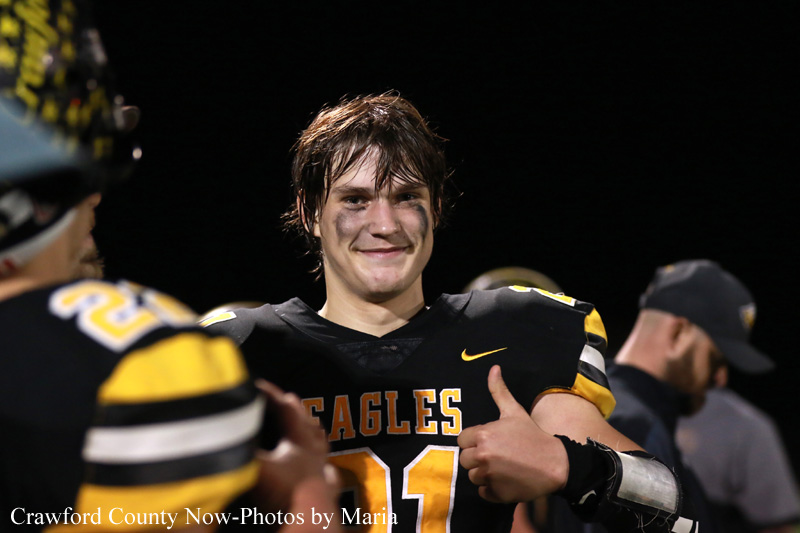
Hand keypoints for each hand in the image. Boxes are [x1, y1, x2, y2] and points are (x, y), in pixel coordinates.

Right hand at [252, 380, 339, 513]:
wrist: (312, 525)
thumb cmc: (286, 493)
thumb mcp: (256, 468)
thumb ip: (241, 449)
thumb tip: (218, 433)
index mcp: (299, 440)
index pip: (285, 409)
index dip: (270, 394)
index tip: (256, 384)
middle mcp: (314, 452)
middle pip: (307, 423)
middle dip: (296, 409)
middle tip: (288, 398)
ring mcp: (323, 472)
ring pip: (321, 445)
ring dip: (314, 433)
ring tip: (312, 426)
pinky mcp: (327, 494)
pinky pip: (330, 476)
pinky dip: (328, 470)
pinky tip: (329, 471)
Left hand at [458, 365, 568, 502]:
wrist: (556, 464)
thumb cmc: (532, 436)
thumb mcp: (514, 412)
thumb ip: (499, 391)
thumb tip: (494, 367)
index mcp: (482, 435)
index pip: (463, 440)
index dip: (474, 441)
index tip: (490, 442)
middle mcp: (482, 456)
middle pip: (465, 460)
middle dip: (477, 458)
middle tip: (497, 455)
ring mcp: (488, 477)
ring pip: (472, 477)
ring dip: (484, 474)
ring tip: (502, 468)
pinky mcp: (496, 494)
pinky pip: (482, 493)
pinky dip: (491, 489)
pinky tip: (505, 480)